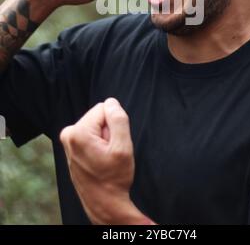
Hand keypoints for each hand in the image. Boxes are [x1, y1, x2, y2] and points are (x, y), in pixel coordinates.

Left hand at [60, 98, 154, 224]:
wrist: (104, 203)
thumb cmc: (113, 179)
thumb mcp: (123, 147)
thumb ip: (118, 119)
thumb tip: (111, 102)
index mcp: (78, 132)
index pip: (104, 108)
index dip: (114, 125)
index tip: (113, 145)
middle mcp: (68, 134)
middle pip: (99, 116)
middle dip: (109, 131)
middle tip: (109, 153)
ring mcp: (68, 141)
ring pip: (96, 126)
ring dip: (104, 139)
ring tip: (104, 158)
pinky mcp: (71, 146)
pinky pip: (91, 135)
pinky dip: (98, 144)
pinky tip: (99, 159)